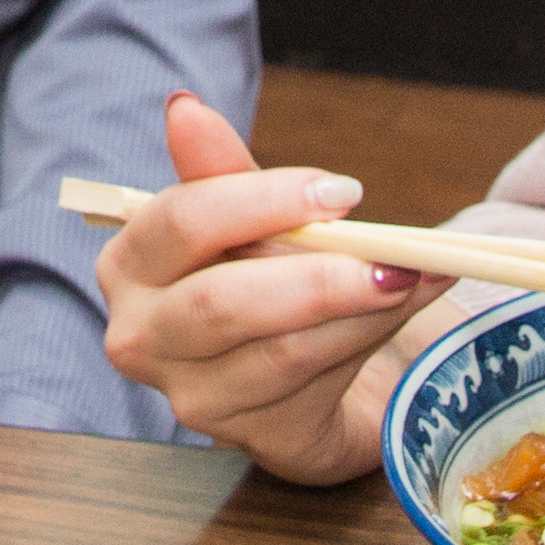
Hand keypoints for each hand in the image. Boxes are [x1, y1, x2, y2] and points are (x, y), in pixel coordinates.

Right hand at [93, 90, 441, 483]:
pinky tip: (405, 308)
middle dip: (318, 275)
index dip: (264, 201)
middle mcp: (140, 337)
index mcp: (129, 264)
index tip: (341, 190)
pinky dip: (369, 340)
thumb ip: (219, 171)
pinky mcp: (249, 436)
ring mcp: (191, 397)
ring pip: (281, 349)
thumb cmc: (261, 276)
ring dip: (362, 309)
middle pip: (222, 302)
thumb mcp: (246, 218)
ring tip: (415, 274)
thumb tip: (184, 108)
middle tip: (391, 253)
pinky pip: (316, 385)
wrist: (296, 371)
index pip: (184, 222)